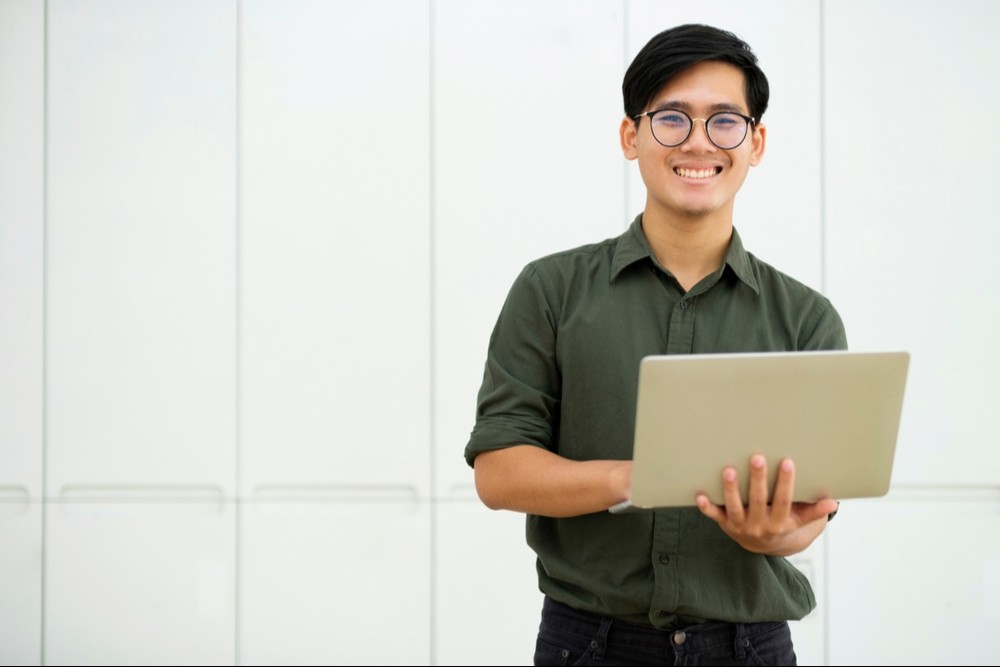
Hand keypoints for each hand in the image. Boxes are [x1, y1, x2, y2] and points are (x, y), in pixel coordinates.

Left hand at [695, 454, 838, 555]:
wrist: (761, 545)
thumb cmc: (782, 524)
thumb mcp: (799, 521)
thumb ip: (813, 512)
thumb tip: (833, 503)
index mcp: (779, 523)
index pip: (783, 501)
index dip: (786, 483)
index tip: (787, 462)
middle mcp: (759, 525)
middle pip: (758, 501)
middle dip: (757, 480)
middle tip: (757, 457)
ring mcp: (740, 525)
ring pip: (734, 507)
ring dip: (730, 490)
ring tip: (729, 470)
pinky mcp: (724, 523)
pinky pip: (714, 516)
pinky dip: (706, 507)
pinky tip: (699, 495)